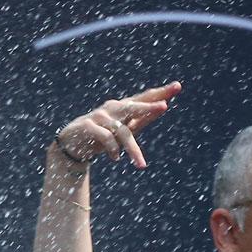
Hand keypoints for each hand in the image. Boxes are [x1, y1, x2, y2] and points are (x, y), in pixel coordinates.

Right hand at [53, 81, 181, 167]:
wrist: (73, 143)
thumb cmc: (105, 133)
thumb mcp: (126, 127)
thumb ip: (143, 118)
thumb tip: (164, 105)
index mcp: (124, 107)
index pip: (144, 98)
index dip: (161, 93)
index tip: (177, 86)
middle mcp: (113, 108)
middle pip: (133, 106)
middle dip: (148, 107)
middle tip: (164, 106)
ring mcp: (100, 116)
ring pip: (122, 132)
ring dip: (133, 150)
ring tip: (141, 166)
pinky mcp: (87, 126)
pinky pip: (105, 138)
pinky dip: (113, 149)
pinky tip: (116, 158)